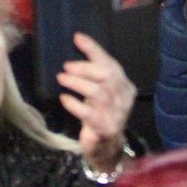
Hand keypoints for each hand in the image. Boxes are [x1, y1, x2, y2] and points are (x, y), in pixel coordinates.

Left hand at [59, 33, 134, 172]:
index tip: (77, 38)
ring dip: (77, 83)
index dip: (94, 49)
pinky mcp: (105, 129)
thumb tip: (77, 44)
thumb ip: (94, 73)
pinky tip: (64, 98)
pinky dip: (74, 104)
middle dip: (84, 68)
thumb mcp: (100, 92)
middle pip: (107, 76)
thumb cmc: (100, 113)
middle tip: (66, 66)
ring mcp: (117, 115)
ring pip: (98, 93)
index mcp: (125, 86)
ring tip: (62, 78)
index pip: (111, 63)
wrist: (106, 148)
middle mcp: (124, 99)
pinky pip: (89, 114)